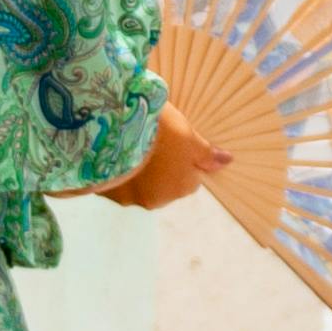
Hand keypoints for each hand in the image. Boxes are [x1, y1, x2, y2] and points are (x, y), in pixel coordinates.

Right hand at [107, 108, 230, 211]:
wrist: (112, 131)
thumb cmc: (159, 132)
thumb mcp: (188, 136)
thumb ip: (206, 153)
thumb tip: (226, 162)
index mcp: (181, 187)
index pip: (191, 178)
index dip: (184, 157)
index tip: (174, 141)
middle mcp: (157, 200)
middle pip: (165, 185)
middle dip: (161, 167)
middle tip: (152, 141)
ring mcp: (129, 198)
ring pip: (139, 186)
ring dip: (138, 171)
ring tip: (131, 145)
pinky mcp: (105, 193)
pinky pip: (116, 183)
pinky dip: (117, 172)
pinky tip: (114, 153)